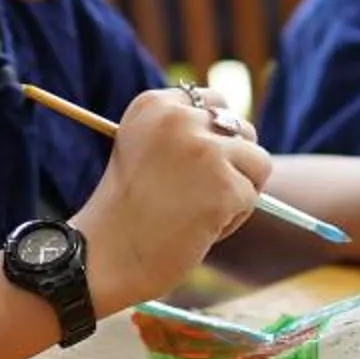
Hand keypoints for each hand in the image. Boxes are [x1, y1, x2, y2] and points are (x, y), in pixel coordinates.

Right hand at [73, 88, 272, 309]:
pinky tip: (197, 229)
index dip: (216, 135)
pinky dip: (232, 219)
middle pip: (243, 129)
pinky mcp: (224, 186)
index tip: (197, 163)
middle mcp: (179, 118)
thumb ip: (183, 136)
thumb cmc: (124, 213)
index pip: (213, 101)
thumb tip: (239, 135)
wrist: (103, 257)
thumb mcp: (144, 153)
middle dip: (232, 163)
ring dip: (237, 190)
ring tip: (198, 212)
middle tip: (195, 195)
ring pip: (257, 162)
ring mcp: (204, 151)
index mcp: (154, 105)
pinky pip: (250, 197)